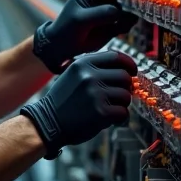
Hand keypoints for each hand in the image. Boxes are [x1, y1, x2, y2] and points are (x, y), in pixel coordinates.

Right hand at [20, 50, 137, 158]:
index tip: (132, 72)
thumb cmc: (63, 100)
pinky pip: (123, 112)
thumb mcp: (73, 75)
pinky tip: (109, 120)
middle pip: (124, 77)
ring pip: (126, 96)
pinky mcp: (100, 112)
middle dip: (125, 88)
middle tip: (117, 97)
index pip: (116, 57)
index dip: (129, 64)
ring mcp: (95, 94)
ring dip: (121, 104)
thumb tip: (125, 70)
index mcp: (83, 63)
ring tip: (109, 109)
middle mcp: (89, 75)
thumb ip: (95, 69)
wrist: (48, 122)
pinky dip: (119, 118)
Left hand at [33, 0, 138, 73]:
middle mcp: (103, 1)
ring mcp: (109, 13)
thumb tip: (119, 11)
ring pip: (127, 11)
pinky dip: (126, 26)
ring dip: (128, 16)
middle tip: (138, 3)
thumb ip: (99, 14)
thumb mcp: (79, 20)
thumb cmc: (67, 28)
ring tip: (119, 25)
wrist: (64, 46)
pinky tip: (119, 30)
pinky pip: (126, 24)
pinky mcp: (114, 26)